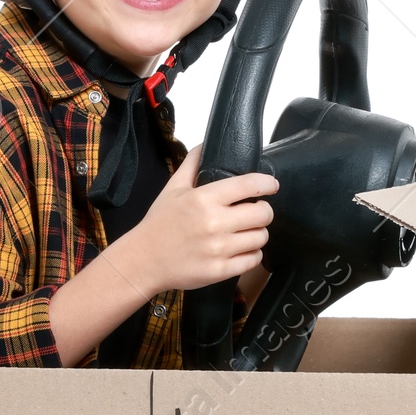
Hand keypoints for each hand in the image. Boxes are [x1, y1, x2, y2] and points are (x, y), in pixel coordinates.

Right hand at [110, 145, 278, 296]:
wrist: (144, 260)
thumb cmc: (159, 224)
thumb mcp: (173, 188)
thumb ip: (192, 164)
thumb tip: (206, 144)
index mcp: (204, 199)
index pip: (249, 185)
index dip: (267, 183)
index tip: (271, 185)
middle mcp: (214, 223)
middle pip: (263, 213)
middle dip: (263, 211)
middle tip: (255, 212)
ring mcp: (218, 249)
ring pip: (261, 237)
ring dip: (257, 233)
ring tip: (246, 232)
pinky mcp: (220, 271)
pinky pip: (253, 260)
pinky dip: (251, 254)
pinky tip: (241, 250)